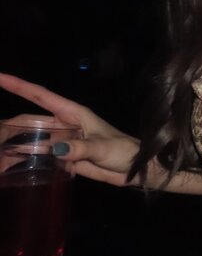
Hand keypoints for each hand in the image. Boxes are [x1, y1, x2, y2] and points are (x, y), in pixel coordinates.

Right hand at [0, 72, 140, 187]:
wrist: (134, 170)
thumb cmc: (122, 150)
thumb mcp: (102, 147)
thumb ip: (81, 149)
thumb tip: (57, 150)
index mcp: (73, 113)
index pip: (41, 96)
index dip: (18, 85)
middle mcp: (64, 124)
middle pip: (31, 119)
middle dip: (11, 124)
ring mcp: (63, 142)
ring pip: (33, 139)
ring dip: (17, 143)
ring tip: (1, 149)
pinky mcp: (65, 158)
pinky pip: (42, 156)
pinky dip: (28, 159)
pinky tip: (13, 165)